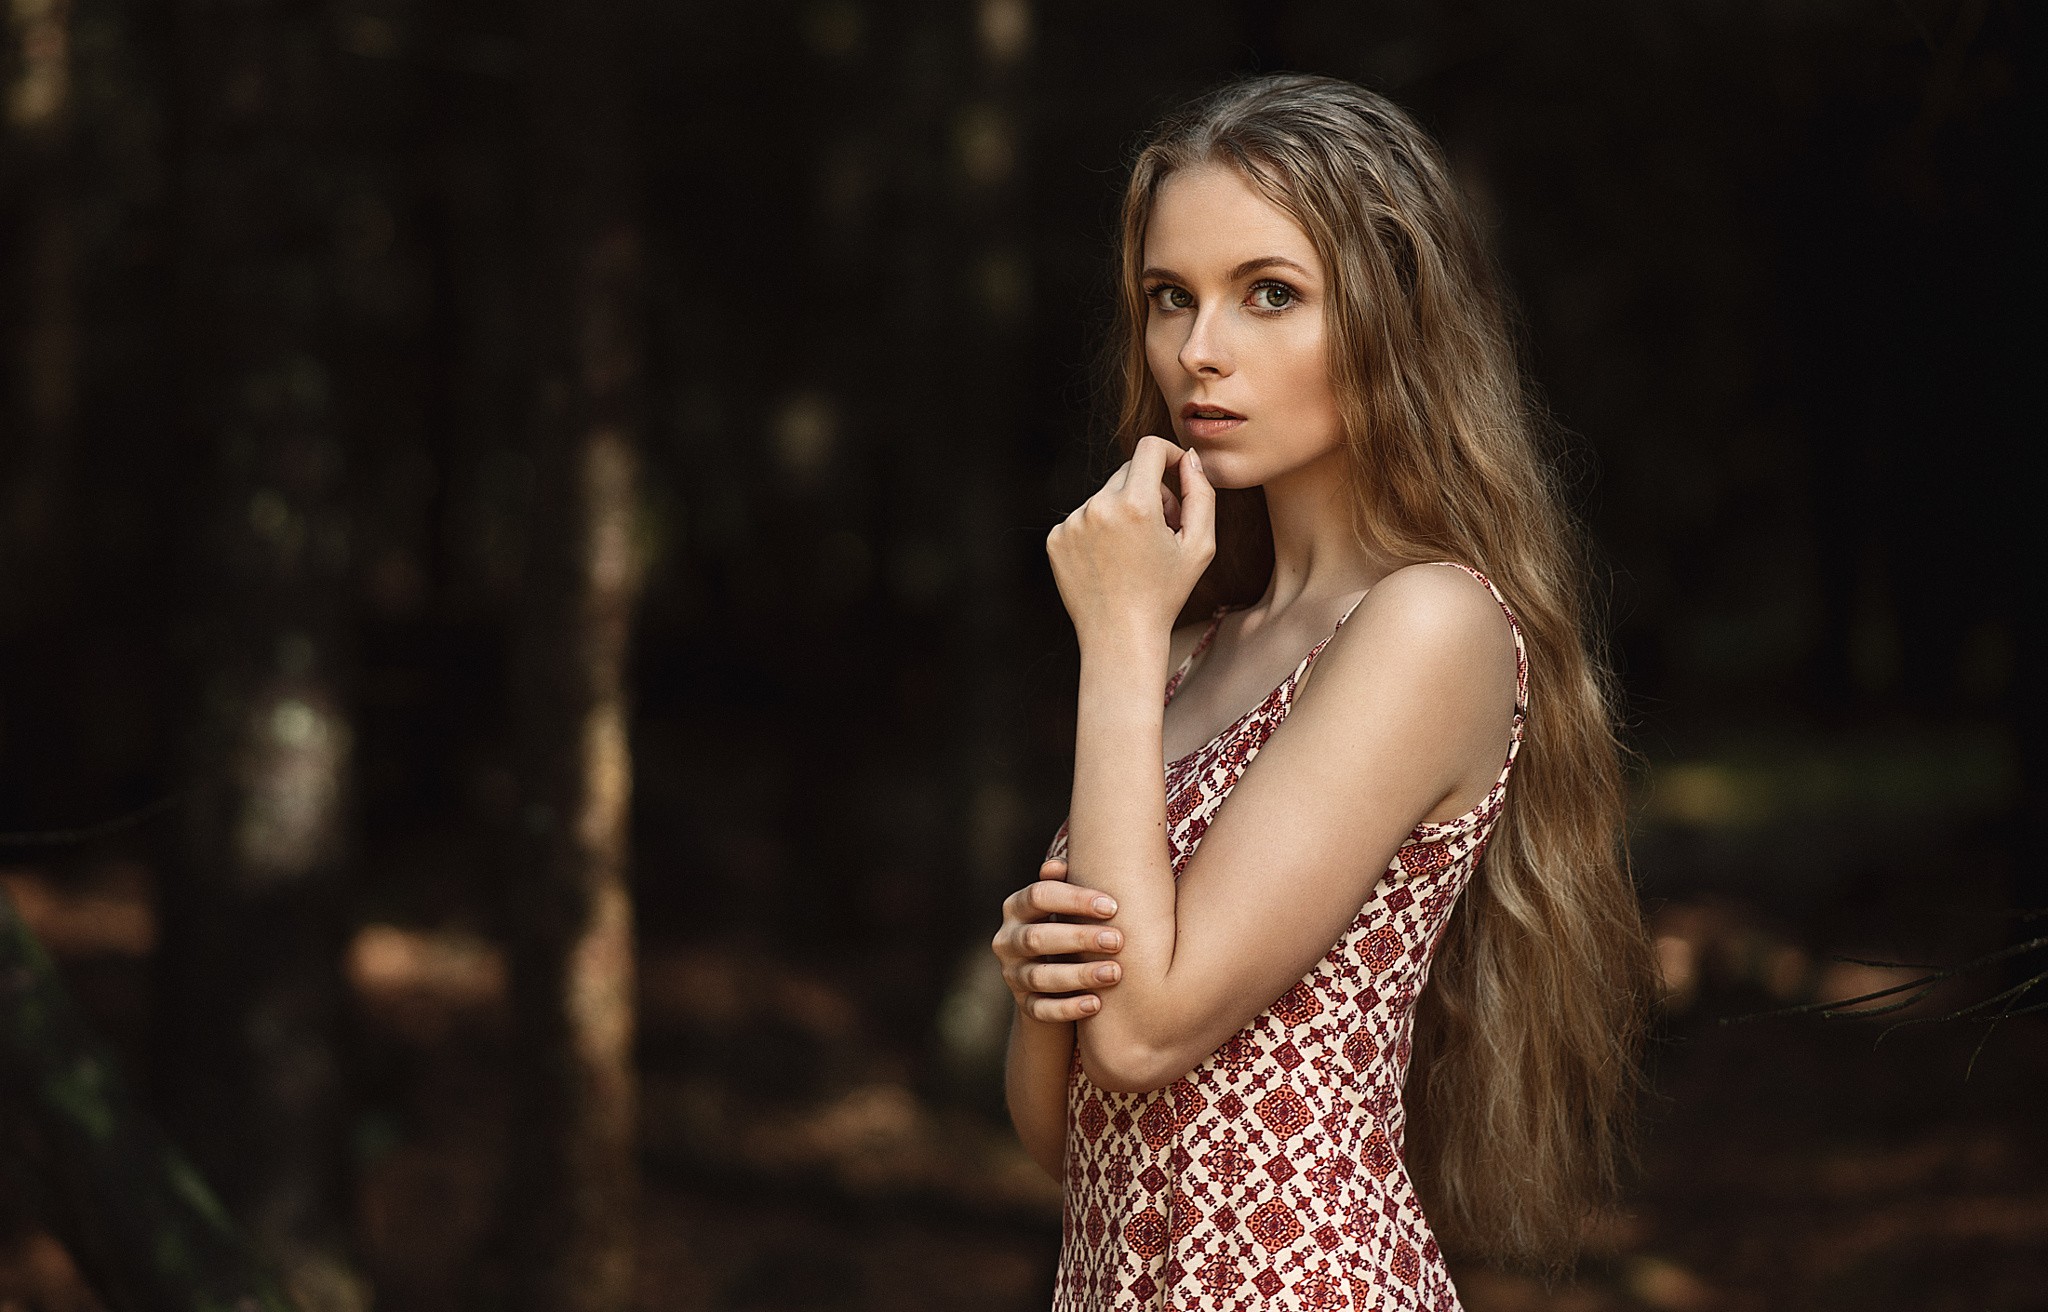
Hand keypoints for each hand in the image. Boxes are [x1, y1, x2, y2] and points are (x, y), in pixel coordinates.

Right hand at [992, 857, 1124, 1021]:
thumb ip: (1065, 885)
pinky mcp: (1024, 1005)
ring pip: (1041, 977)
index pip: (1038, 896)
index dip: (1074, 900)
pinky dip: (1069, 1008)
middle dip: (1079, 939)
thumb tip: (1058, 866)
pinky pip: (1042, 1009)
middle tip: (1118, 940)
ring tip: (1115, 973)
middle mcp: (1007, 940)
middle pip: (1037, 938)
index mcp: (1016, 908)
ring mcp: (1013, 975)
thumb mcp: (1064, 907)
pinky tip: (1096, 1005)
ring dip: (1079, 975)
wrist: (1052, 981)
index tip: (1112, 906)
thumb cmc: (1068, 929)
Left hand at [1046, 435, 1214, 645]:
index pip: (1150, 448)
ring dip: (1122, 511)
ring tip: (1135, 551)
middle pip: (1129, 473)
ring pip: (1105, 496)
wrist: (1120, 636)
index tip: (1177, 472)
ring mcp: (1072, 523)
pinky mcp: (1056, 538)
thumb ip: (1201, 494)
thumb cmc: (1165, 594)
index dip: (1170, 454)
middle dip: (1150, 491)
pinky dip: (1099, 530)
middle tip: (1162, 529)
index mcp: (1135, 505)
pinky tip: (1110, 561)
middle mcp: (1098, 507)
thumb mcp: (1200, 545)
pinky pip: (1084, 517)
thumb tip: (1188, 459)